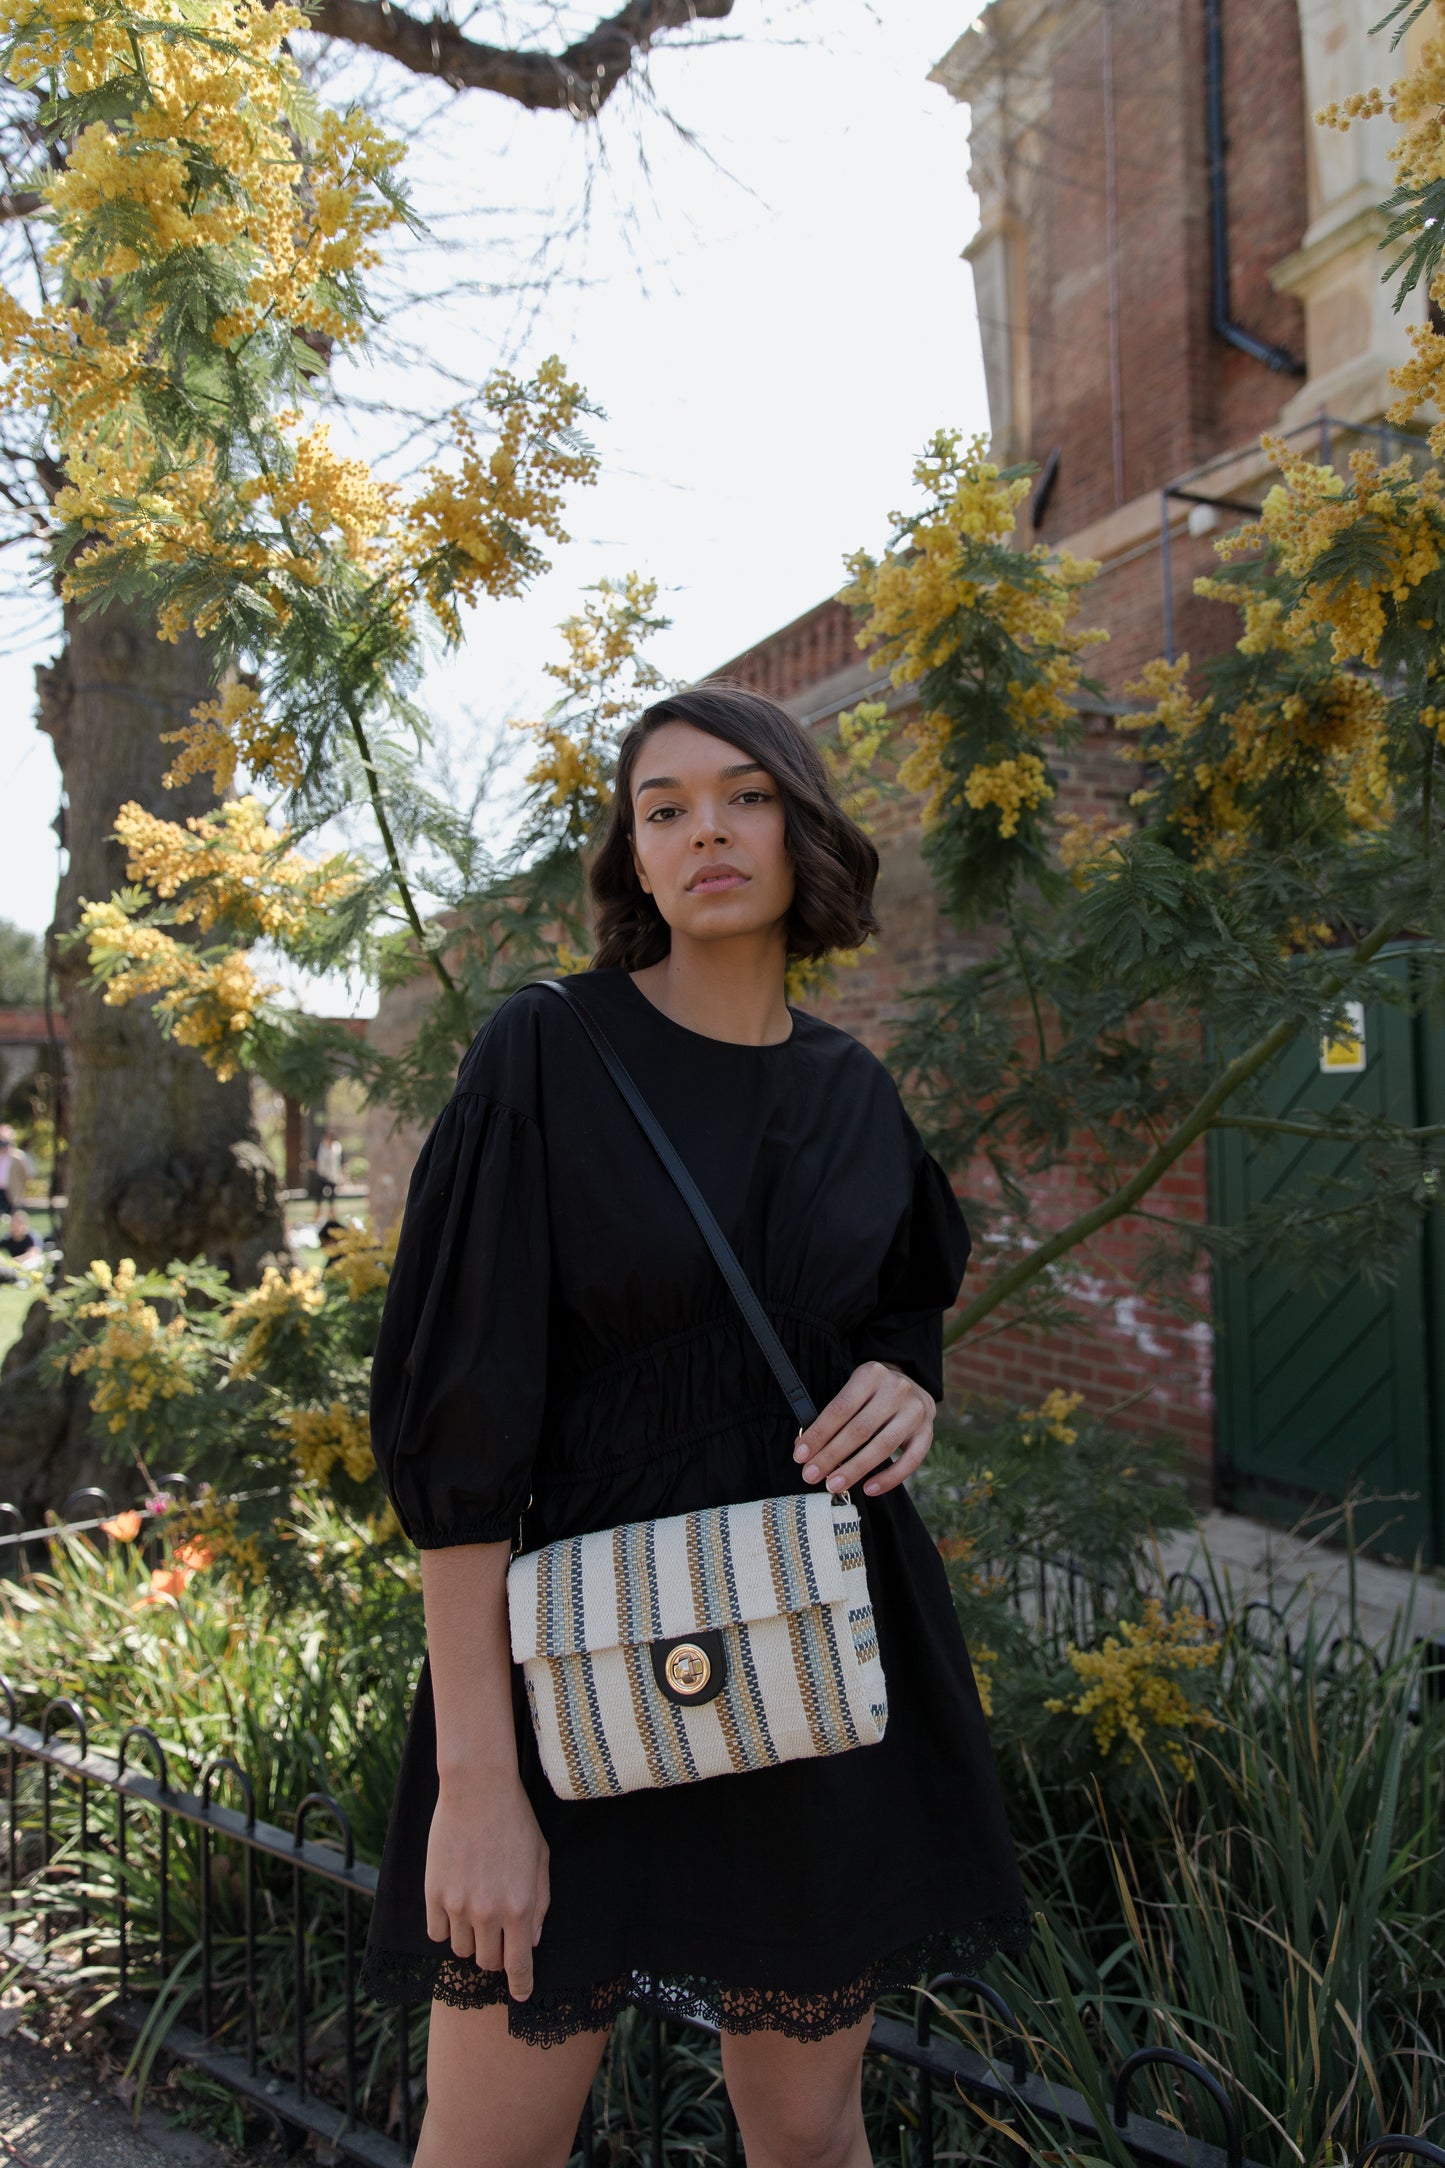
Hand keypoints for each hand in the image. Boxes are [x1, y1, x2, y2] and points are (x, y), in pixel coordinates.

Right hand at [424, 1778, 549, 2001]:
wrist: (478, 1790)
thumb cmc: (516, 1821)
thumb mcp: (540, 1861)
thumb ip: (539, 1904)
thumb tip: (531, 1941)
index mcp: (519, 1907)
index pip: (518, 1965)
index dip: (520, 1985)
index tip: (520, 1995)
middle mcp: (488, 1913)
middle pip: (487, 1962)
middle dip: (495, 1955)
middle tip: (497, 1932)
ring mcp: (458, 1905)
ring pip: (461, 1950)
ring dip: (471, 1939)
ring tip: (475, 1909)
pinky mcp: (433, 1893)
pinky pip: (436, 1932)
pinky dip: (446, 1927)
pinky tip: (454, 1904)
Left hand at [793, 1360, 935, 1498]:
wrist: (913, 1388)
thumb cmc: (872, 1396)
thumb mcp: (852, 1394)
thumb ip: (832, 1419)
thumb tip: (804, 1449)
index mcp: (871, 1374)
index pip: (840, 1408)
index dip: (819, 1434)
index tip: (800, 1456)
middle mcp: (896, 1389)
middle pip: (860, 1429)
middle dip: (832, 1455)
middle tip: (811, 1476)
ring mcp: (915, 1411)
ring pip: (883, 1446)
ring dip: (855, 1469)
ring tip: (833, 1485)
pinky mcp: (928, 1432)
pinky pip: (910, 1461)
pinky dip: (889, 1478)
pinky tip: (869, 1489)